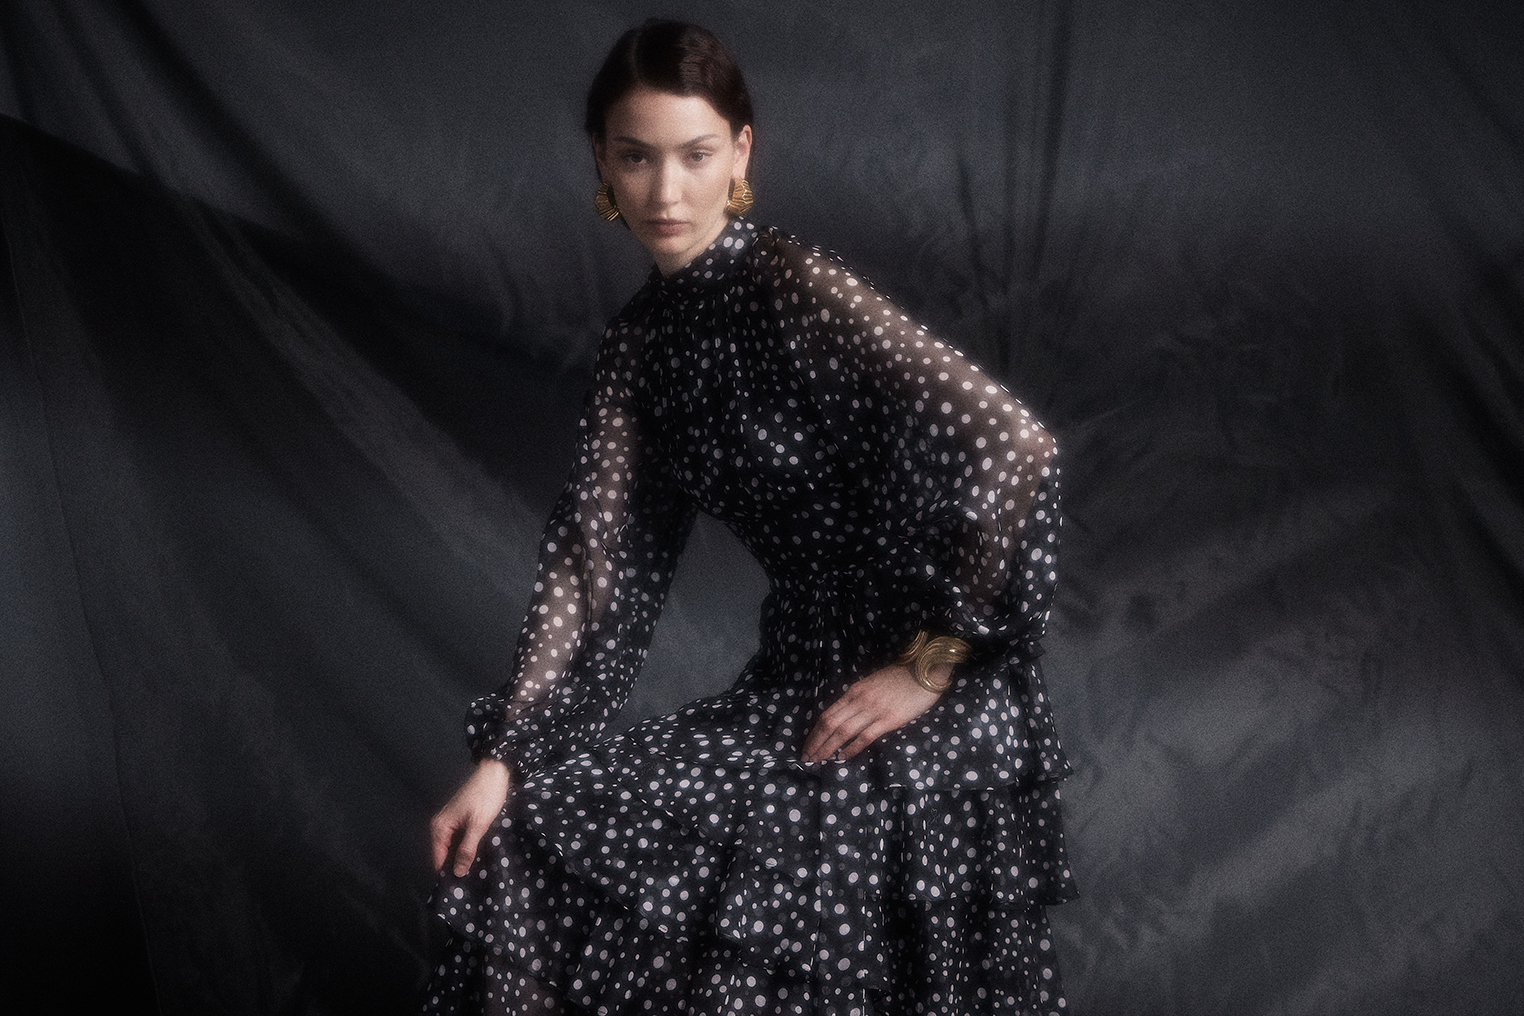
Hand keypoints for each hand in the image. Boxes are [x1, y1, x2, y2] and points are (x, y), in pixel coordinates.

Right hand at [430, 758, 512, 876]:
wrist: (495, 772)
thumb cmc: (486, 795)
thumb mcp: (478, 825)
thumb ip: (467, 849)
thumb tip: (457, 872)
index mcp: (440, 827)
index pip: (438, 860)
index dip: (447, 875)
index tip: (459, 889)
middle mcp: (440, 826)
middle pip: (444, 856)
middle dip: (455, 868)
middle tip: (471, 882)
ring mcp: (449, 823)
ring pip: (452, 849)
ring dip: (462, 858)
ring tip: (475, 871)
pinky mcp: (459, 820)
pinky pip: (459, 841)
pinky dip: (466, 848)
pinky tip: (477, 855)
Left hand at [799, 661, 949, 762]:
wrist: (924, 671)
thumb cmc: (900, 677)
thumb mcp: (872, 683)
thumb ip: (858, 697)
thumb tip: (845, 715)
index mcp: (854, 690)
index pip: (827, 714)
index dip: (815, 731)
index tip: (808, 744)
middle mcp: (859, 700)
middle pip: (830, 724)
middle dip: (816, 742)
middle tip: (807, 757)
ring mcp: (873, 710)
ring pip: (842, 731)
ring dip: (828, 748)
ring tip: (818, 760)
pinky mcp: (888, 720)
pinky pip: (864, 737)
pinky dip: (851, 748)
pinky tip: (842, 757)